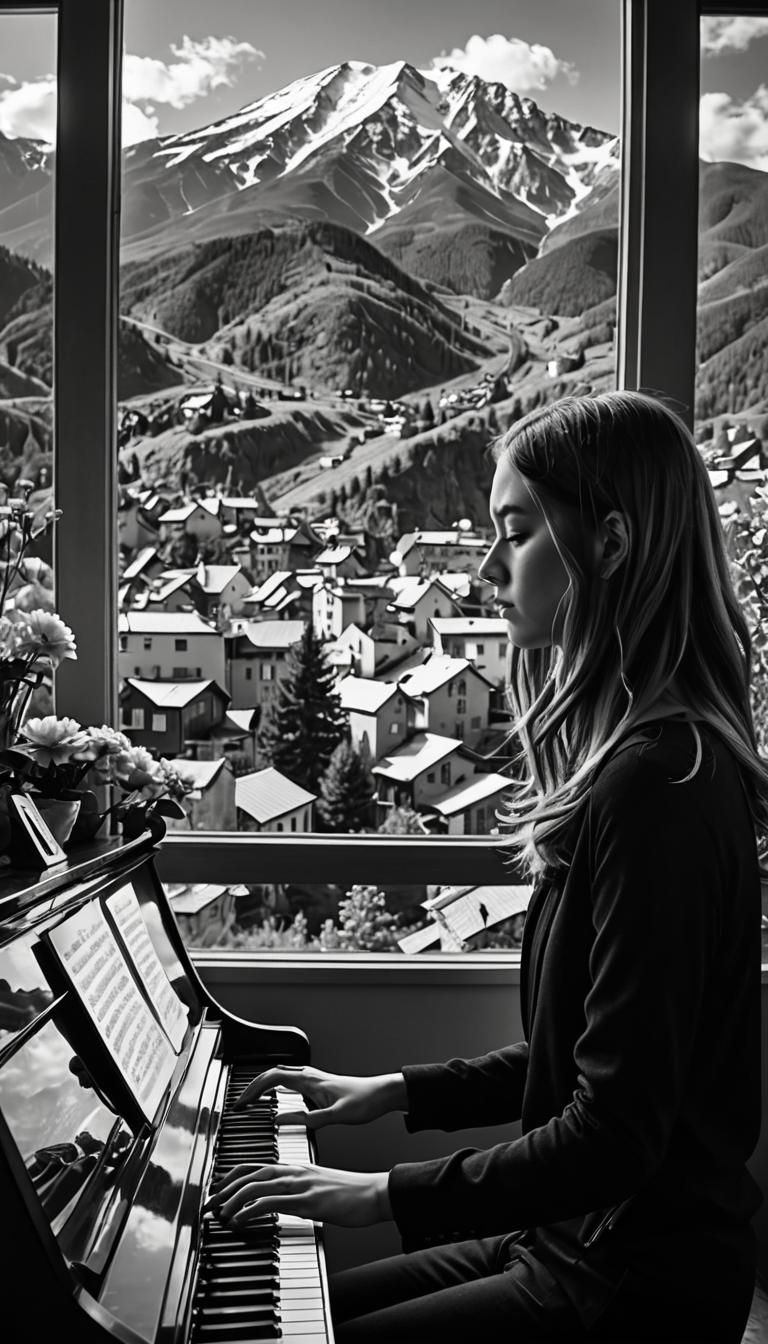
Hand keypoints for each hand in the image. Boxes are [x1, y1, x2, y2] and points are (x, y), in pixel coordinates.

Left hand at [204, 1161, 391, 1227]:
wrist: (374, 1192)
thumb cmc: (350, 1193)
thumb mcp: (318, 1187)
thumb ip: (297, 1191)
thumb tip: (279, 1202)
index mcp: (295, 1167)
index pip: (256, 1165)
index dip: (232, 1175)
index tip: (218, 1188)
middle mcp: (293, 1171)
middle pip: (249, 1173)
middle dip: (224, 1188)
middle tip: (209, 1202)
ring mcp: (299, 1185)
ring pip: (255, 1185)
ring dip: (232, 1200)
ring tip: (219, 1213)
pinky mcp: (306, 1200)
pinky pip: (270, 1202)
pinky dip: (250, 1211)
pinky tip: (240, 1221)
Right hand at [234, 1065, 405, 1130]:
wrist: (381, 1094)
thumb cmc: (363, 1102)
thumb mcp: (335, 1116)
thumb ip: (308, 1119)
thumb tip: (279, 1122)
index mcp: (309, 1080)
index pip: (272, 1078)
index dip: (253, 1089)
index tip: (241, 1103)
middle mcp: (308, 1075)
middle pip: (271, 1074)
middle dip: (252, 1087)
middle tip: (239, 1104)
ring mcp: (312, 1078)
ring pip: (279, 1076)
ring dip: (262, 1086)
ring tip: (250, 1102)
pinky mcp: (316, 1085)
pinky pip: (288, 1081)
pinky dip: (274, 1089)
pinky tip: (273, 1101)